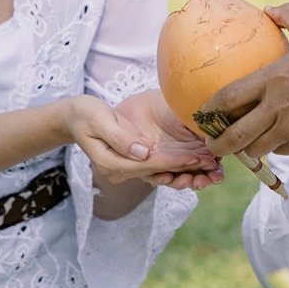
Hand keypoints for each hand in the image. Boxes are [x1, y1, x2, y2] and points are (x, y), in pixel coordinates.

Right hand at [66, 93, 219, 187]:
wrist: (75, 117)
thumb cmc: (85, 115)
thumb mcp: (99, 121)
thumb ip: (120, 137)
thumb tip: (142, 152)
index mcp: (112, 163)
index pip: (149, 165)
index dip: (174, 162)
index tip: (196, 159)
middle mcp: (122, 170)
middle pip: (159, 173)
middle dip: (186, 170)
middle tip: (213, 165)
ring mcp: (128, 167)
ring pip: (162, 173)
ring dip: (186, 171)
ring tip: (212, 167)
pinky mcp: (134, 160)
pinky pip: (159, 166)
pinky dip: (178, 164)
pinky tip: (199, 162)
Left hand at [196, 3, 288, 159]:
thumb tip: (267, 9)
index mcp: (276, 78)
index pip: (230, 97)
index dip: (210, 108)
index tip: (200, 113)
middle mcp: (280, 107)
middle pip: (237, 134)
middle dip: (218, 143)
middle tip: (210, 144)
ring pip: (257, 148)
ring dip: (245, 149)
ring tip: (238, 146)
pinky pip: (280, 150)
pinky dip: (272, 147)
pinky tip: (270, 141)